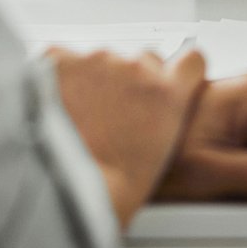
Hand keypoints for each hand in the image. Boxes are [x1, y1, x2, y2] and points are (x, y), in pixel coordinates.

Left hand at [49, 48, 205, 230]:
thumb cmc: (111, 183)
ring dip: (92, 80)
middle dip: (129, 80)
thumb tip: (150, 108)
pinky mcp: (60, 60)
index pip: (191, 60)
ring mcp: (97, 62)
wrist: (67, 188)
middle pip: (140, 60)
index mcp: (167, 92)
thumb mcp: (160, 152)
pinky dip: (58, 77)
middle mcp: (136, 69)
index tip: (167, 78)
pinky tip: (55, 104)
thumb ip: (161, 116)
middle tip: (111, 111)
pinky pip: (60, 59)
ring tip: (77, 116)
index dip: (178, 70)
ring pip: (99, 60)